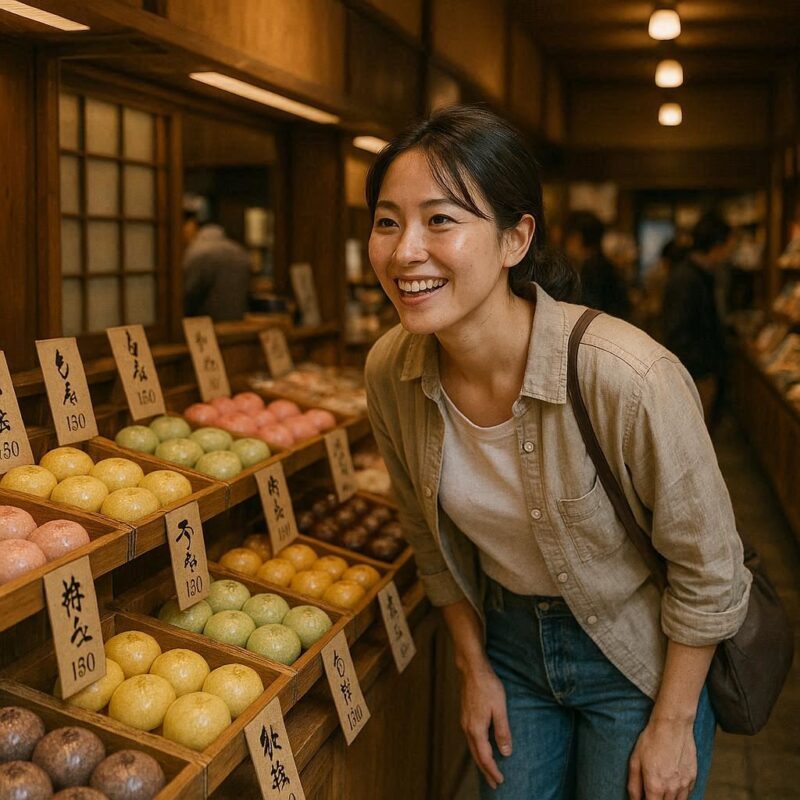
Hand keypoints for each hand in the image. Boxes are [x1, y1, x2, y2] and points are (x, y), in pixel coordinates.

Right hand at [459, 663, 511, 789]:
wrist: (472, 669)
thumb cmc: (487, 686)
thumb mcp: (500, 708)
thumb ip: (502, 731)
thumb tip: (505, 752)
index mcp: (476, 728)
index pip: (485, 757)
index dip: (492, 770)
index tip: (500, 781)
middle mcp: (468, 728)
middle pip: (476, 756)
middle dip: (485, 771)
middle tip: (494, 784)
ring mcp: (465, 721)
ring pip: (472, 748)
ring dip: (481, 761)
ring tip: (489, 770)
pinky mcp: (465, 715)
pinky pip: (471, 739)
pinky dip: (477, 749)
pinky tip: (482, 748)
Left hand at [628, 717, 696, 799]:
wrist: (672, 725)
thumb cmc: (651, 740)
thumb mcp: (635, 760)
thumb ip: (634, 784)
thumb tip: (633, 799)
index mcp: (655, 786)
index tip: (644, 797)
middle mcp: (671, 788)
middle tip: (651, 791)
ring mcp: (684, 784)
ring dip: (668, 799)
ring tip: (661, 788)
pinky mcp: (693, 777)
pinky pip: (687, 794)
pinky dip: (679, 793)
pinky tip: (672, 784)